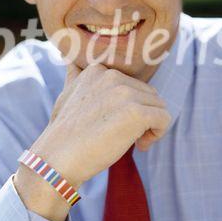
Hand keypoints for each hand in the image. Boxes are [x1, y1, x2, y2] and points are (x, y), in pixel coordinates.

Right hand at [31, 63, 170, 186]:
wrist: (57, 159)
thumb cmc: (64, 133)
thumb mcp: (67, 95)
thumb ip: (75, 76)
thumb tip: (71, 61)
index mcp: (98, 70)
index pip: (132, 84)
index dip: (130, 105)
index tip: (117, 122)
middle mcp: (112, 76)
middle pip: (149, 94)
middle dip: (144, 115)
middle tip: (129, 136)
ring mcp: (124, 93)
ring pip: (159, 106)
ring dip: (151, 126)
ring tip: (136, 142)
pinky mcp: (136, 113)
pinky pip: (164, 119)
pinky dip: (158, 134)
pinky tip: (141, 146)